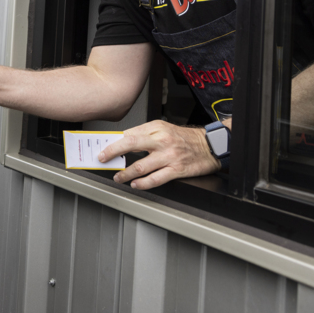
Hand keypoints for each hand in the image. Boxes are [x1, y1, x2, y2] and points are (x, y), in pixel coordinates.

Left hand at [98, 120, 219, 189]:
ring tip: (118, 177)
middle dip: (112, 153)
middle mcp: (161, 140)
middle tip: (102, 158)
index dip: (114, 142)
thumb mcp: (164, 128)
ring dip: (125, 173)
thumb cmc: (186, 138)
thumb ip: (144, 134)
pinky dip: (142, 183)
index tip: (103, 148)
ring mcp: (169, 156)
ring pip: (141, 166)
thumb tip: (122, 141)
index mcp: (157, 128)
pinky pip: (156, 179)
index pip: (129, 134)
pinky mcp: (177, 169)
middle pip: (130, 145)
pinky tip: (135, 184)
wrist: (210, 145)